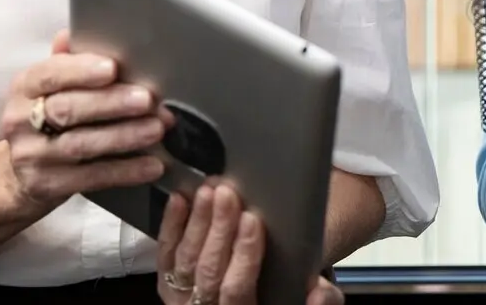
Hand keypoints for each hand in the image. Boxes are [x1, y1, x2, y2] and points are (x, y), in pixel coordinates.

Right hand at [1, 29, 170, 207]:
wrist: (18, 174)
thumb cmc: (45, 119)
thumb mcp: (49, 87)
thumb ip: (67, 62)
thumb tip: (72, 33)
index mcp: (25, 87)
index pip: (50, 74)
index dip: (81, 70)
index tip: (112, 68)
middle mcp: (21, 121)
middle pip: (68, 110)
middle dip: (111, 103)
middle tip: (147, 99)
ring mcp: (32, 156)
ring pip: (81, 145)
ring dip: (124, 136)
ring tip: (157, 128)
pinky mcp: (48, 186)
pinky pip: (91, 178)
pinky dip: (125, 171)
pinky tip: (152, 164)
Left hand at [157, 183, 342, 304]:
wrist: (254, 297)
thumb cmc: (283, 290)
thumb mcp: (307, 297)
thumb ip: (320, 299)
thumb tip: (320, 293)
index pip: (237, 288)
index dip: (244, 255)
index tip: (253, 220)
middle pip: (209, 270)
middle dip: (219, 230)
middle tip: (229, 195)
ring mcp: (184, 297)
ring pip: (185, 259)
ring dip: (197, 222)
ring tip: (210, 191)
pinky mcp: (170, 280)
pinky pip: (165, 254)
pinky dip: (171, 225)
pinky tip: (181, 199)